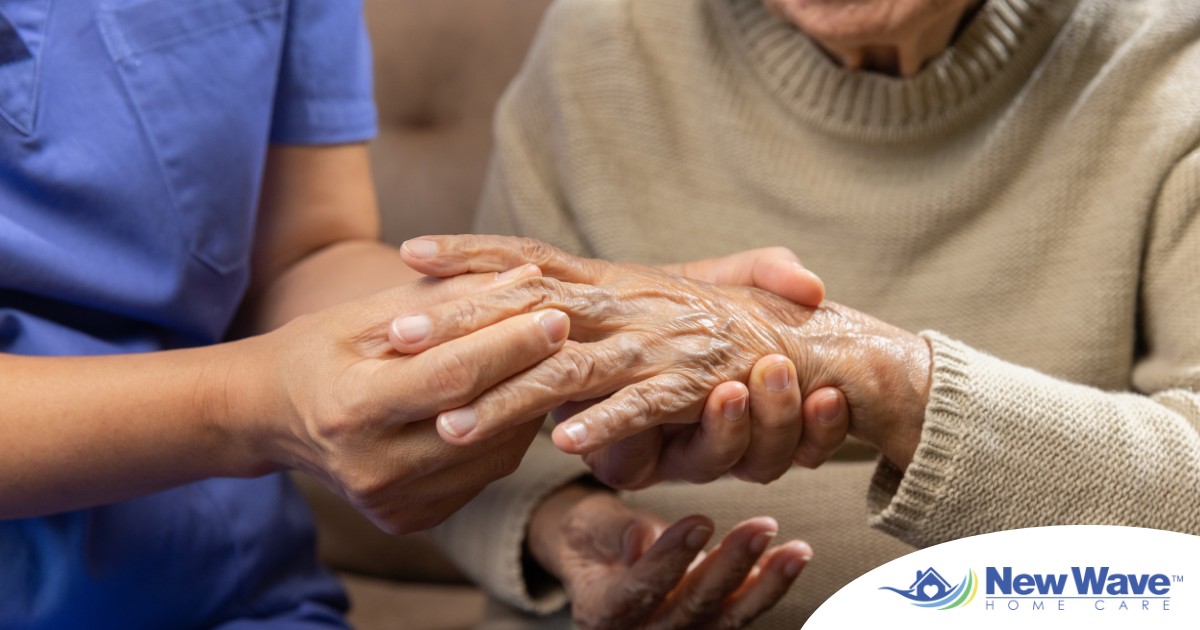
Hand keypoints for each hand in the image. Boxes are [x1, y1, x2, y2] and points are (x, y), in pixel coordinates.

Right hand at [228, 266, 567, 533]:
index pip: (452, 377)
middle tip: (569, 330)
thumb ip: (449, 299)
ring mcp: (393, 503)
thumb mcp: (369, 314)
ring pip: (494, 454)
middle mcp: (372, 469)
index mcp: (352, 410)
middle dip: (531, 370)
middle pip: (480, 419)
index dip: (510, 344)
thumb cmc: (320, 351)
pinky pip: (483, 475)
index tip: (555, 311)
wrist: (270, 417)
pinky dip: (506, 435)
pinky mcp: (410, 519)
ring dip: (527, 404)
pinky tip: (511, 399)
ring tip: (543, 360)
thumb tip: (528, 279)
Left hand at [399, 235, 930, 470]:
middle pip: (529, 309)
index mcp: (610, 282)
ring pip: (570, 369)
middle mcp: (626, 305)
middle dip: (462, 322)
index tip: (410, 251)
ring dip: (510, 396)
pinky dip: (609, 424)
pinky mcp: (694, 385)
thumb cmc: (715, 324)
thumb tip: (522, 296)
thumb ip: (591, 296)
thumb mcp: (645, 299)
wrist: (806, 343)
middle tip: (396, 335)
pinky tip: (565, 444)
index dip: (472, 254)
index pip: (529, 259)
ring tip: (453, 421)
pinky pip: (644, 406)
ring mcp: (657, 344)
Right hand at [527, 485, 810, 629]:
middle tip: (762, 527)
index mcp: (602, 612)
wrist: (600, 561)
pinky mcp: (705, 629)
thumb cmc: (592, 537)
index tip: (701, 520)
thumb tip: (641, 539)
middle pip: (690, 608)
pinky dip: (766, 588)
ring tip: (795, 550)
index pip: (639, 590)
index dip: (670, 559)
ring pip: (725, 618)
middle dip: (730, 566)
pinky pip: (738, 614)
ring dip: (765, 584)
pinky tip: (789, 561)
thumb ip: (614, 533)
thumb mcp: (588, 526)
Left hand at [565, 248, 843, 486]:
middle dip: (784, 423)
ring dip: (728, 428)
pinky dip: (619, 429)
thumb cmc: (666, 300)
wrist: (585, 322)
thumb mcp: (725, 277)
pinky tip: (606, 428)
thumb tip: (812, 285)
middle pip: (773, 455)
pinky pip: (630, 454)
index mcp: (757, 399)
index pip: (813, 428)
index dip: (827, 423)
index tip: (834, 396)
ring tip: (728, 391)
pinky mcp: (620, 456)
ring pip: (719, 460)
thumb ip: (770, 272)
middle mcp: (723, 434)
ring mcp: (674, 451)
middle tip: (786, 380)